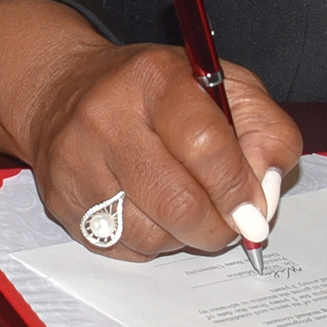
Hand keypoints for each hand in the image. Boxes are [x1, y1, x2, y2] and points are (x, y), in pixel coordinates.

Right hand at [0, 0, 303, 260]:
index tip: (254, 208)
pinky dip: (151, 244)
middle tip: (231, 225)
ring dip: (184, 238)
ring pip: (152, 236)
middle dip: (218, 227)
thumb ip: (265, 130)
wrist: (63, 92)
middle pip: (178, 203)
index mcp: (154, 77)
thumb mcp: (223, 86)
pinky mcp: (61, 202)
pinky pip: (123, 249)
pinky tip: (150, 213)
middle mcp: (106, 117)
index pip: (204, 144)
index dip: (238, 186)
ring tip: (186, 210)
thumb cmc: (157, 93)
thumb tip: (265, 194)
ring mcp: (76, 163)